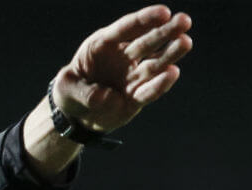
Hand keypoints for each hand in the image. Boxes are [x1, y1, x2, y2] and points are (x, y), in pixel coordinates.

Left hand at [54, 5, 192, 132]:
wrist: (75, 114)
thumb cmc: (69, 91)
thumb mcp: (65, 88)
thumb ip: (82, 91)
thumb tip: (107, 97)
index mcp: (103, 44)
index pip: (127, 28)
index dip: (145, 20)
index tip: (164, 12)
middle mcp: (122, 56)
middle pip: (147, 41)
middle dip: (166, 31)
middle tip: (184, 21)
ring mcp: (132, 76)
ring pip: (155, 64)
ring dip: (170, 53)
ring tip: (185, 42)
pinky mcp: (137, 96)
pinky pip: (150, 90)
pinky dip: (160, 84)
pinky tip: (172, 73)